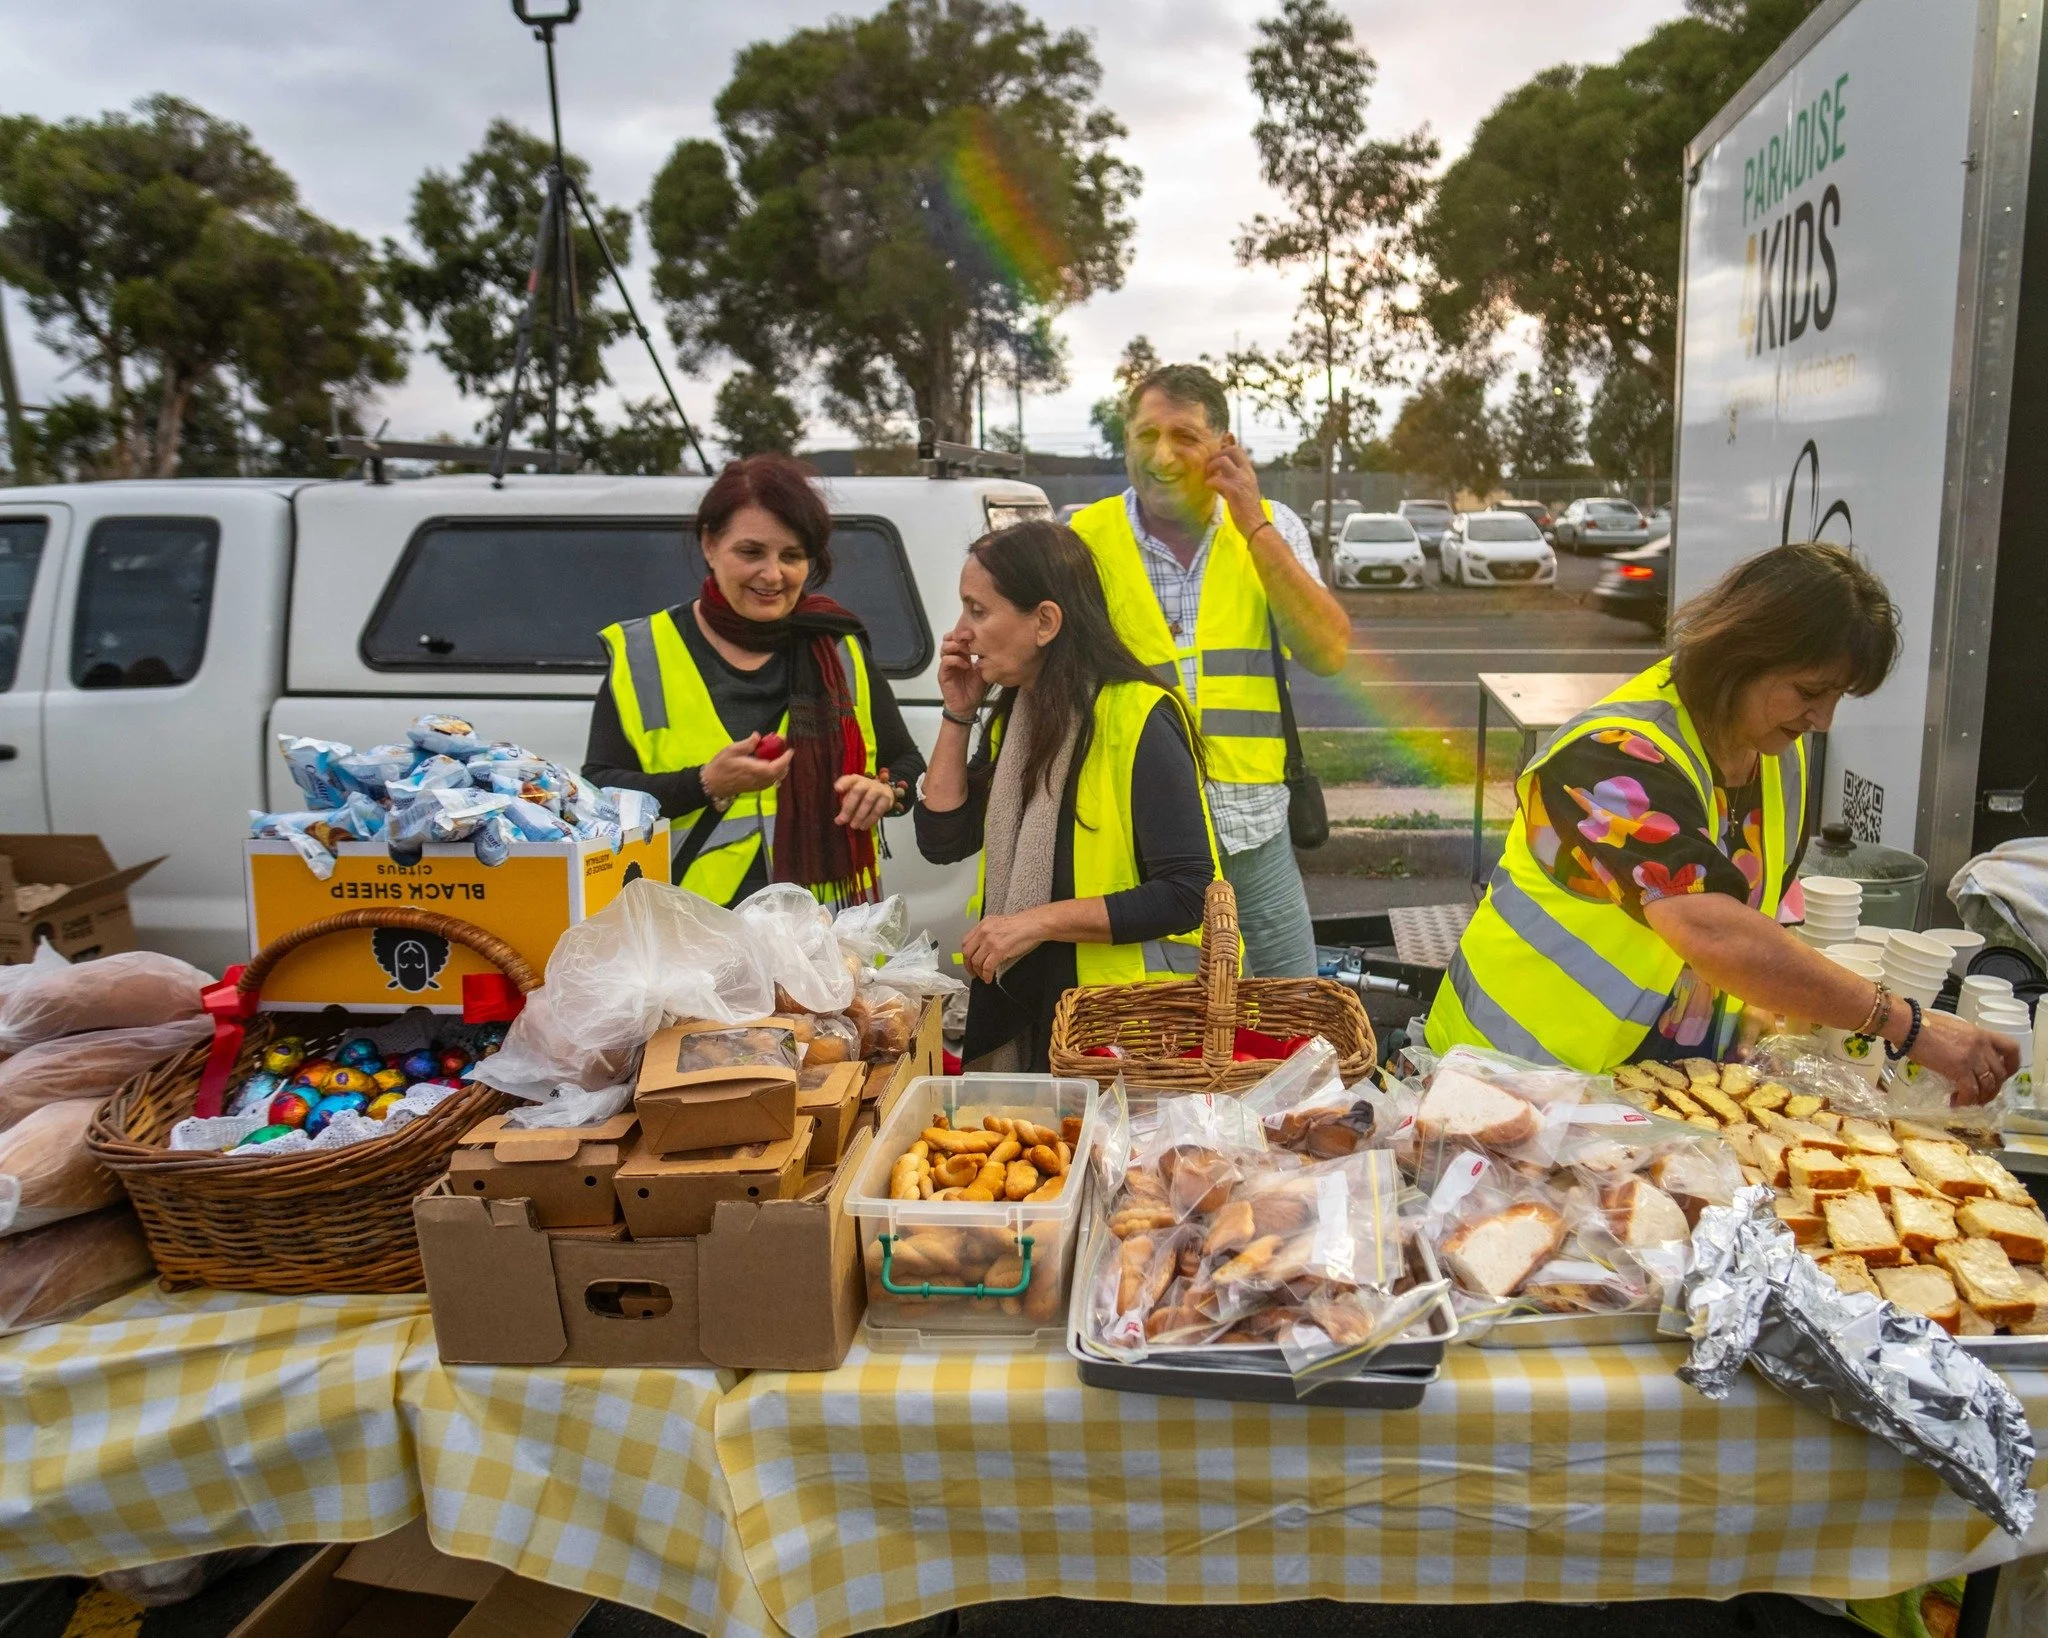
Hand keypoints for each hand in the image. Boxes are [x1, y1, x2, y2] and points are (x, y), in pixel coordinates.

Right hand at [700, 733, 792, 802]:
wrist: (712, 783)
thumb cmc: (720, 766)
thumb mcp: (731, 750)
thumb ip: (746, 744)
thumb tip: (757, 736)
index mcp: (754, 770)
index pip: (775, 767)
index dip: (785, 759)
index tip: (790, 750)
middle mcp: (759, 780)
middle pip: (779, 773)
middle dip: (785, 761)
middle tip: (783, 749)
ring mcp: (758, 786)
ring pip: (776, 778)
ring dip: (781, 767)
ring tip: (779, 755)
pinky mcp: (756, 788)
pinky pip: (771, 781)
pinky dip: (776, 773)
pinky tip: (772, 765)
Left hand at [833, 772, 894, 829]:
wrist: (884, 792)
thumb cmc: (863, 794)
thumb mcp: (853, 795)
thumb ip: (845, 805)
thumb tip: (838, 820)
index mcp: (856, 780)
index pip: (849, 779)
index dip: (843, 783)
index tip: (837, 789)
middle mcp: (867, 782)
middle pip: (857, 791)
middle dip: (849, 807)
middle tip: (843, 820)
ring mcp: (878, 789)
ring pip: (868, 801)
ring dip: (859, 816)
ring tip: (853, 826)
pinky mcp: (886, 798)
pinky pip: (878, 810)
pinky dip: (870, 820)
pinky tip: (864, 826)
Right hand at [938, 627, 986, 717]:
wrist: (967, 707)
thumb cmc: (975, 689)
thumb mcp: (983, 670)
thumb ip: (984, 658)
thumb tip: (992, 645)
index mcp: (961, 655)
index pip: (957, 637)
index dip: (964, 632)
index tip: (975, 632)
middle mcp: (952, 657)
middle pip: (948, 638)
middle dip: (958, 636)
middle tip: (970, 638)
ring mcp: (947, 665)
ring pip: (944, 647)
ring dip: (957, 646)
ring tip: (968, 651)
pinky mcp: (943, 674)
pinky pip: (945, 661)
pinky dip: (956, 660)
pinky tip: (966, 665)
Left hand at [960, 908, 1046, 982]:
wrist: (1033, 924)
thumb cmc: (1021, 925)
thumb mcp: (999, 924)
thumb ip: (988, 933)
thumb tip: (982, 947)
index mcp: (983, 924)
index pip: (965, 941)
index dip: (966, 955)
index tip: (968, 962)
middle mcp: (984, 931)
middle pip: (967, 953)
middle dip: (969, 966)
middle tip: (973, 973)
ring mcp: (990, 941)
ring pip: (976, 961)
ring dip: (978, 972)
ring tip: (983, 977)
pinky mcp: (999, 950)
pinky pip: (987, 967)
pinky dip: (986, 975)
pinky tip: (988, 978)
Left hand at [1204, 435, 1266, 540]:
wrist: (1255, 524)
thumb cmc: (1246, 509)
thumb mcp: (1241, 489)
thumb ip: (1231, 479)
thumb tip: (1216, 474)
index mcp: (1249, 471)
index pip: (1238, 450)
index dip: (1225, 448)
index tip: (1215, 456)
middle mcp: (1246, 473)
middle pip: (1232, 450)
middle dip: (1217, 455)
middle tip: (1210, 466)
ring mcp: (1241, 480)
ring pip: (1223, 460)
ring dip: (1211, 466)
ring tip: (1208, 476)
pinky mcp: (1234, 490)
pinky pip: (1217, 480)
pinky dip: (1209, 482)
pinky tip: (1209, 487)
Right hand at [1903, 1007, 2021, 1103]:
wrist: (1909, 1026)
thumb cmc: (1924, 1025)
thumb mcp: (1954, 1029)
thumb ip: (1966, 1042)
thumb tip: (1962, 1057)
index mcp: (1982, 1034)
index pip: (2011, 1049)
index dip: (2012, 1065)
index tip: (2003, 1075)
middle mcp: (1982, 1046)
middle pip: (2000, 1073)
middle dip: (1993, 1088)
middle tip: (1980, 1095)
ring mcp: (1972, 1058)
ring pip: (1988, 1085)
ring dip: (1980, 1098)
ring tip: (1967, 1101)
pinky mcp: (1959, 1069)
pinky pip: (1971, 1091)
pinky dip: (1965, 1100)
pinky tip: (1955, 1102)